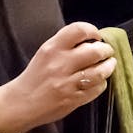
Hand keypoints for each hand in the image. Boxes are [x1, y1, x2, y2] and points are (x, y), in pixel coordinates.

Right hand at [0, 22, 115, 132]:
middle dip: (106, 50)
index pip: (78, 30)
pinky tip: (98, 81)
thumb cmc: (35, 76)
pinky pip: (97, 88)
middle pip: (95, 51)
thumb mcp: (44, 53)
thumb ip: (64, 45)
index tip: (96, 36)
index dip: (92, 31)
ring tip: (109, 64)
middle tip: (107, 51)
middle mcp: (60, 64)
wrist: (22, 102)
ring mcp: (68, 83)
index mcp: (52, 48)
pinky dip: (101, 83)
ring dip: (108, 66)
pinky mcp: (74, 99)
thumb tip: (90, 40)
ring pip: (100, 71)